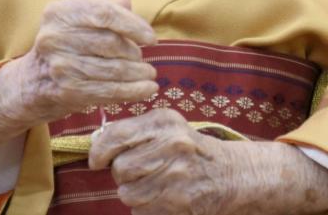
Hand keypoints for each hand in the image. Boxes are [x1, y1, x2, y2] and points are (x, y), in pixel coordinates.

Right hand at [0, 0, 158, 155]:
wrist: (31, 84)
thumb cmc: (62, 48)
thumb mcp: (76, 22)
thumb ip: (102, 11)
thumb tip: (128, 2)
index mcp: (59, 12)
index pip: (104, 13)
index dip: (133, 24)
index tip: (151, 38)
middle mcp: (55, 36)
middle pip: (110, 42)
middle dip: (134, 53)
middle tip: (144, 61)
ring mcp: (59, 65)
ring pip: (112, 68)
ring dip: (138, 74)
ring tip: (150, 75)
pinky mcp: (66, 91)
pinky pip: (108, 90)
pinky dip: (132, 91)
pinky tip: (147, 90)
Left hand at [89, 109, 229, 214]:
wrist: (231, 174)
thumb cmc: (190, 149)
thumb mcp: (168, 128)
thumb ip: (133, 131)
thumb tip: (96, 145)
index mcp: (164, 122)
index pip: (117, 135)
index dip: (100, 151)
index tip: (96, 161)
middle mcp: (171, 145)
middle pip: (120, 168)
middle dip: (123, 174)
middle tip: (141, 171)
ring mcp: (176, 175)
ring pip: (127, 193)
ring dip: (133, 193)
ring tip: (152, 185)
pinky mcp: (179, 202)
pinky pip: (140, 210)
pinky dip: (145, 207)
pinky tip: (162, 197)